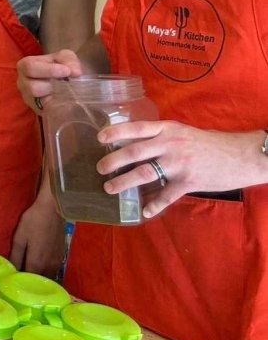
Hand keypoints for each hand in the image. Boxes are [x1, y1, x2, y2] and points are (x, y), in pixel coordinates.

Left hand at [8, 188, 64, 276]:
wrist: (53, 209)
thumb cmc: (34, 221)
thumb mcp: (19, 237)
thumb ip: (15, 256)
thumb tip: (11, 270)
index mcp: (37, 263)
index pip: (28, 280)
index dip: (20, 279)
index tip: (13, 278)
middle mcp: (49, 266)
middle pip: (39, 280)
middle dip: (30, 280)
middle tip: (19, 275)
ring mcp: (57, 261)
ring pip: (47, 276)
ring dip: (39, 276)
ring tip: (29, 270)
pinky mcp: (62, 256)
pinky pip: (53, 269)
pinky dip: (46, 270)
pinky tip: (39, 264)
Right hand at [16, 50, 83, 111]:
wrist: (67, 80)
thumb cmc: (62, 66)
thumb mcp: (66, 57)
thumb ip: (69, 60)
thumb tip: (75, 72)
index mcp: (25, 66)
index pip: (30, 67)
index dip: (49, 70)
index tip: (67, 72)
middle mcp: (23, 83)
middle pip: (33, 88)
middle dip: (53, 86)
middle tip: (67, 83)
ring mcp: (29, 99)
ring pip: (40, 102)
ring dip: (55, 96)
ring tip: (65, 90)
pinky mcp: (37, 110)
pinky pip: (46, 111)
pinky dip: (57, 106)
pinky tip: (64, 100)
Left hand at [97, 120, 267, 217]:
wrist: (241, 155)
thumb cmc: (209, 143)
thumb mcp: (182, 132)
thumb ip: (161, 136)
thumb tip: (134, 143)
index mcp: (168, 129)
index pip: (136, 128)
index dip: (116, 132)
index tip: (99, 138)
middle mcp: (170, 144)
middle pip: (134, 152)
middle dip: (112, 161)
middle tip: (99, 168)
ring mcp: (178, 164)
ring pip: (144, 173)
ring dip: (124, 182)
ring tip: (110, 187)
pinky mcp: (188, 182)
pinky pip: (166, 196)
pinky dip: (154, 205)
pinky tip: (145, 211)